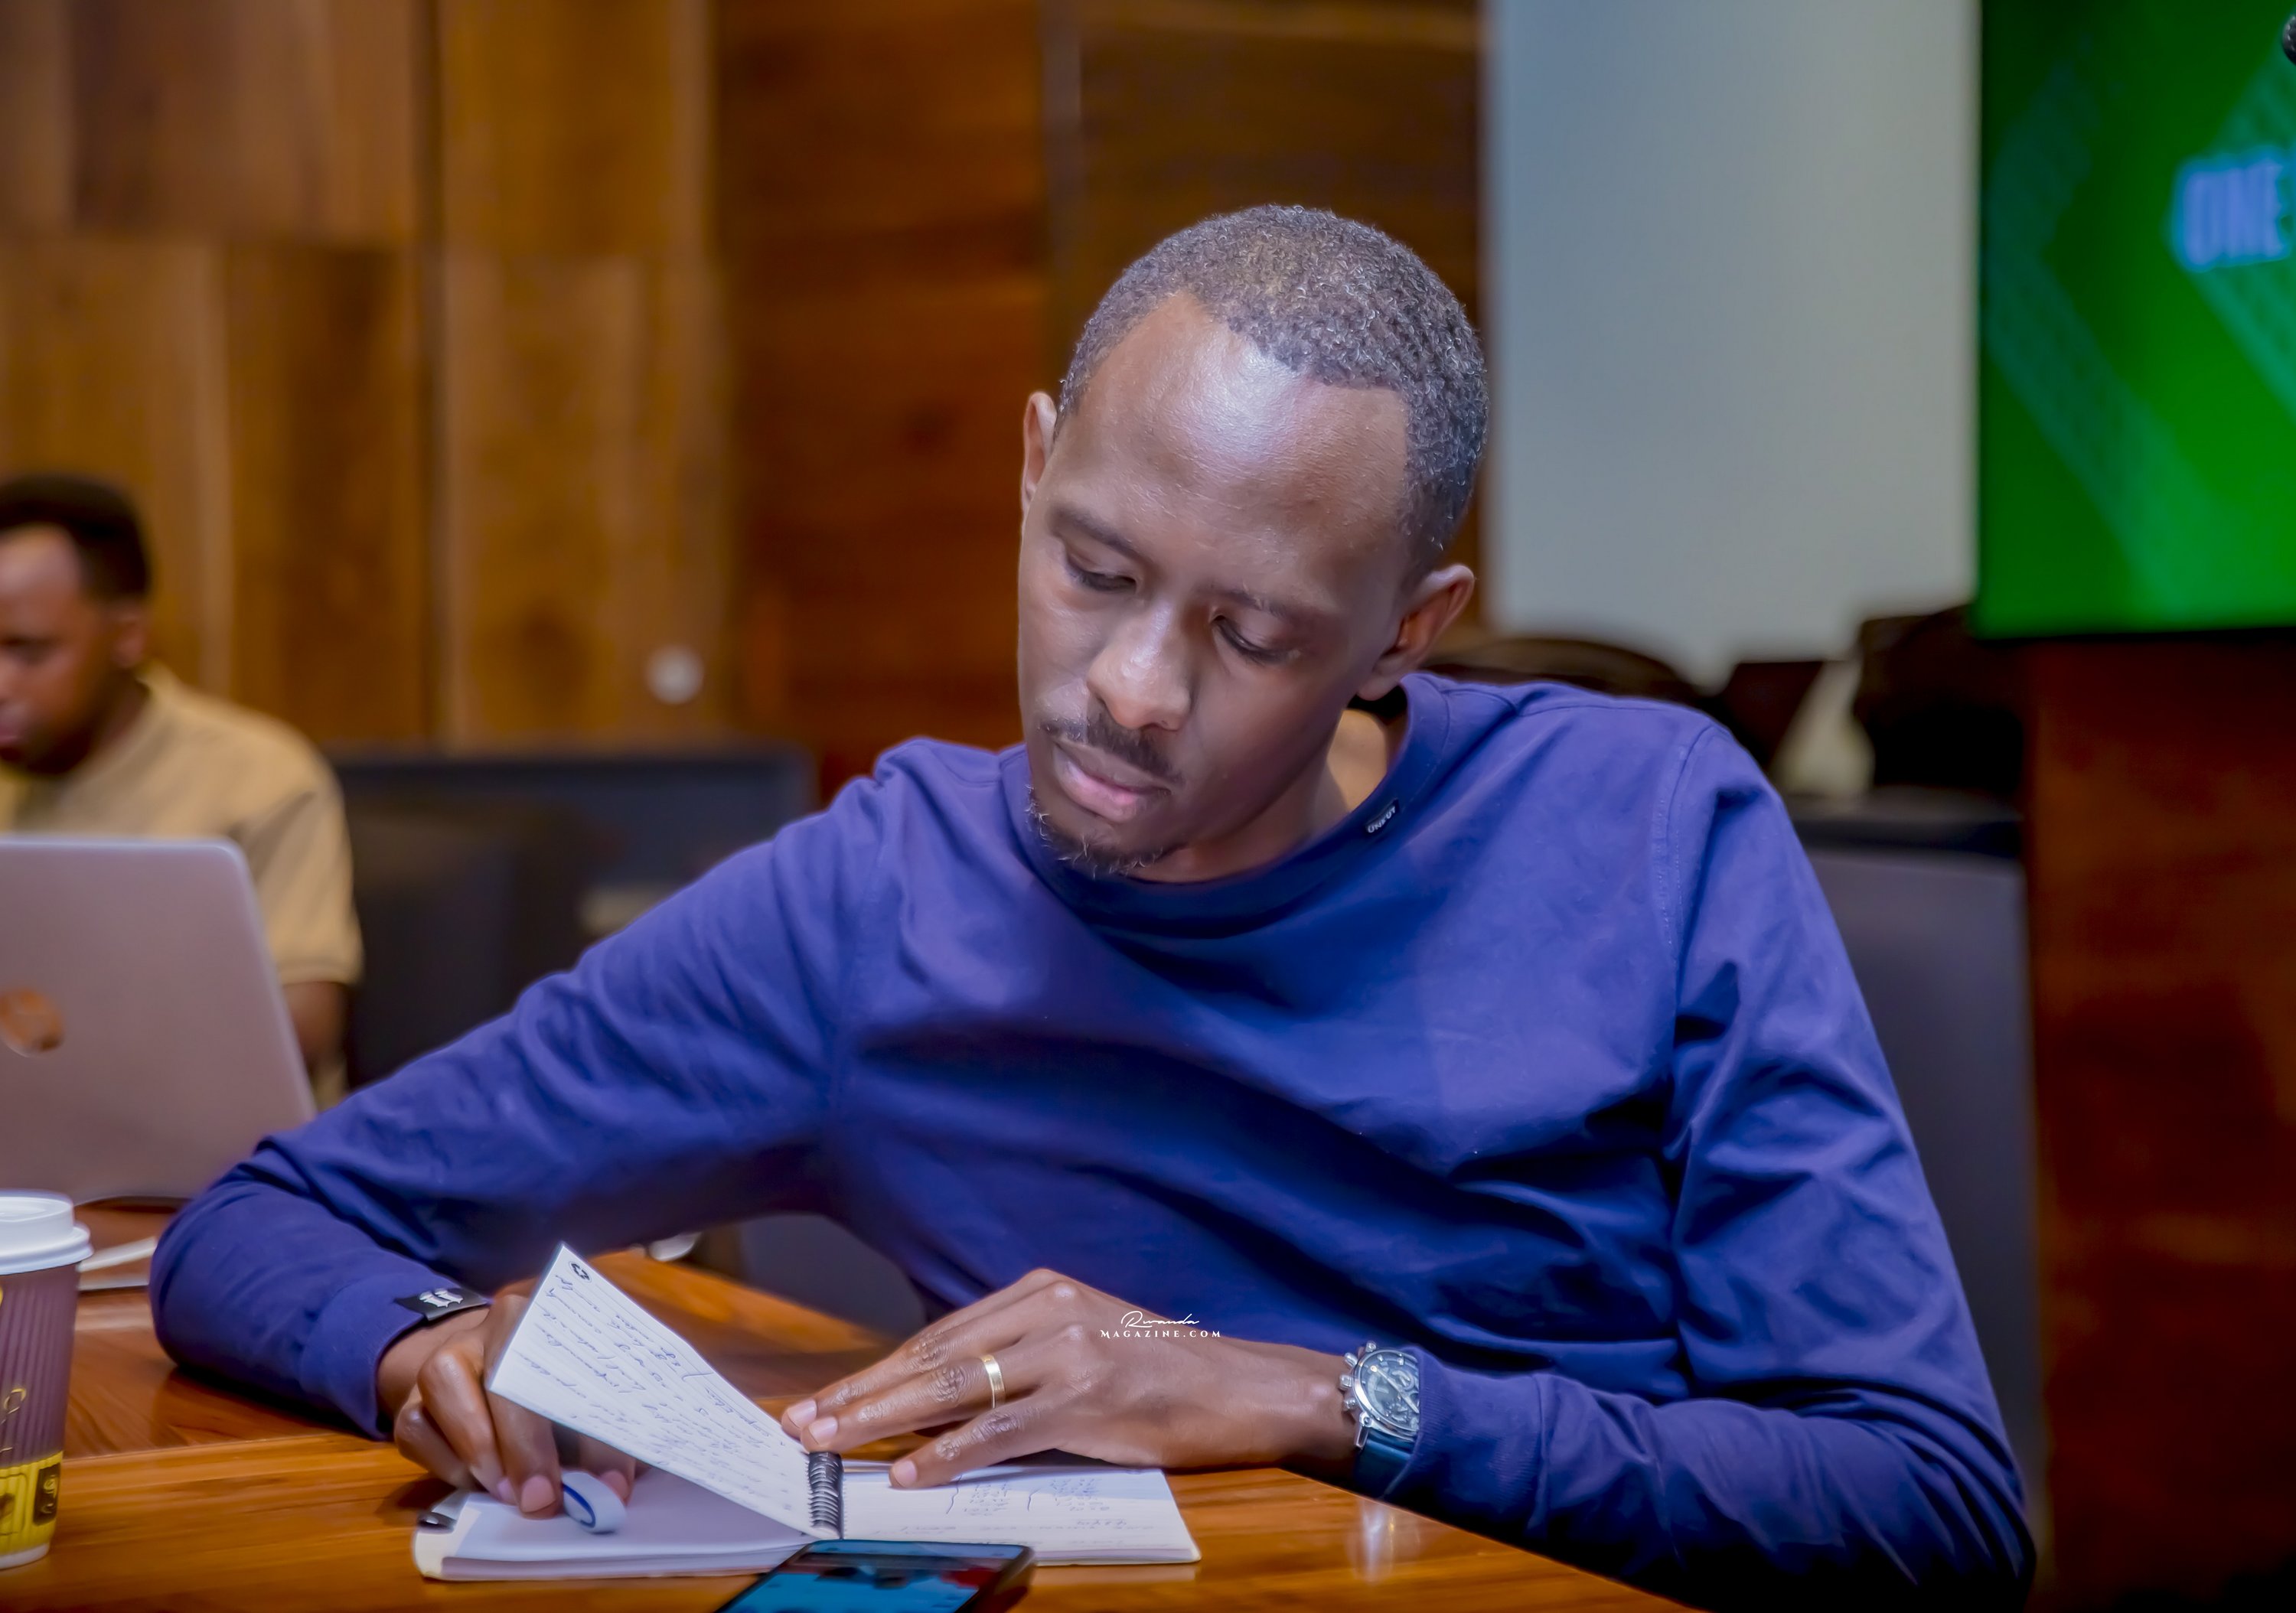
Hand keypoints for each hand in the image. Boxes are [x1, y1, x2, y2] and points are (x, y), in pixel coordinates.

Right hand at [377, 1289, 637, 1516]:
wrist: (490, 1368)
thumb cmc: (555, 1386)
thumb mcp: (587, 1399)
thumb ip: (599, 1431)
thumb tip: (615, 1483)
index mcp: (553, 1316)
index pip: (578, 1366)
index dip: (597, 1433)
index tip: (613, 1485)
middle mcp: (497, 1324)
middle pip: (503, 1373)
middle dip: (526, 1445)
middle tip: (544, 1498)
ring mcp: (447, 1356)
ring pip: (446, 1384)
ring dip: (478, 1447)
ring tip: (508, 1493)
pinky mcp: (412, 1398)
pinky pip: (417, 1427)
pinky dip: (446, 1462)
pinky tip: (478, 1483)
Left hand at [778, 1269, 1355, 1488]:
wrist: (1244, 1387)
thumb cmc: (1163, 1375)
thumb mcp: (1081, 1351)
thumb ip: (1013, 1368)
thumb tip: (933, 1407)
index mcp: (1041, 1292)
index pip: (939, 1336)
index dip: (876, 1371)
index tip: (824, 1399)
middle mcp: (1047, 1311)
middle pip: (933, 1356)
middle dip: (861, 1393)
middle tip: (802, 1422)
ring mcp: (1067, 1351)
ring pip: (954, 1387)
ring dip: (885, 1419)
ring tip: (832, 1442)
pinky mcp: (1086, 1397)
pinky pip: (1001, 1431)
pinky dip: (950, 1453)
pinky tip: (911, 1473)